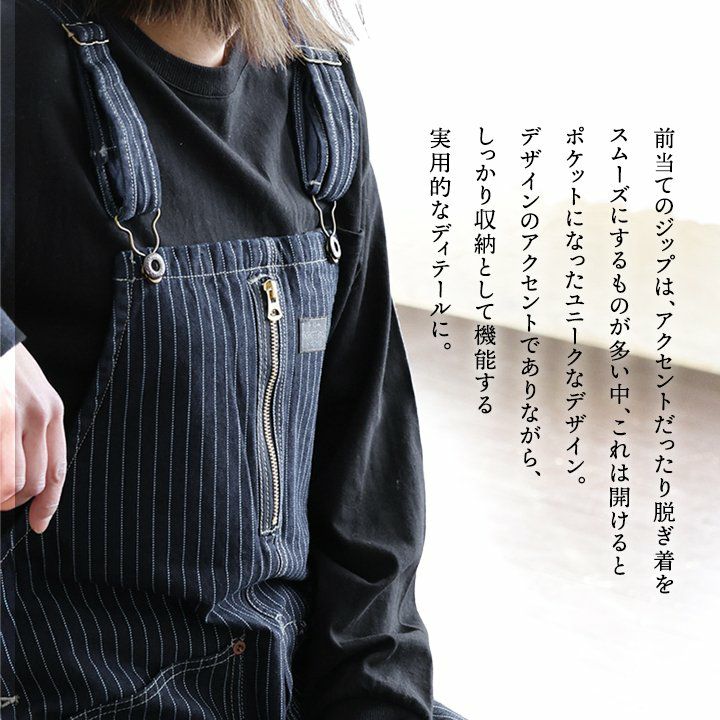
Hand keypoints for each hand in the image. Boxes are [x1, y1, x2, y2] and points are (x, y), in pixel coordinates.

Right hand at [0, 343, 66, 532]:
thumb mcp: (23, 390)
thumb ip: (29, 427)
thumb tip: (23, 478)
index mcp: (50, 409)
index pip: (57, 469)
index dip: (48, 503)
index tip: (38, 525)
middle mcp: (39, 413)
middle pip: (33, 482)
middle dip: (10, 500)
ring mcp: (14, 415)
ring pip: (12, 483)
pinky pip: (0, 473)